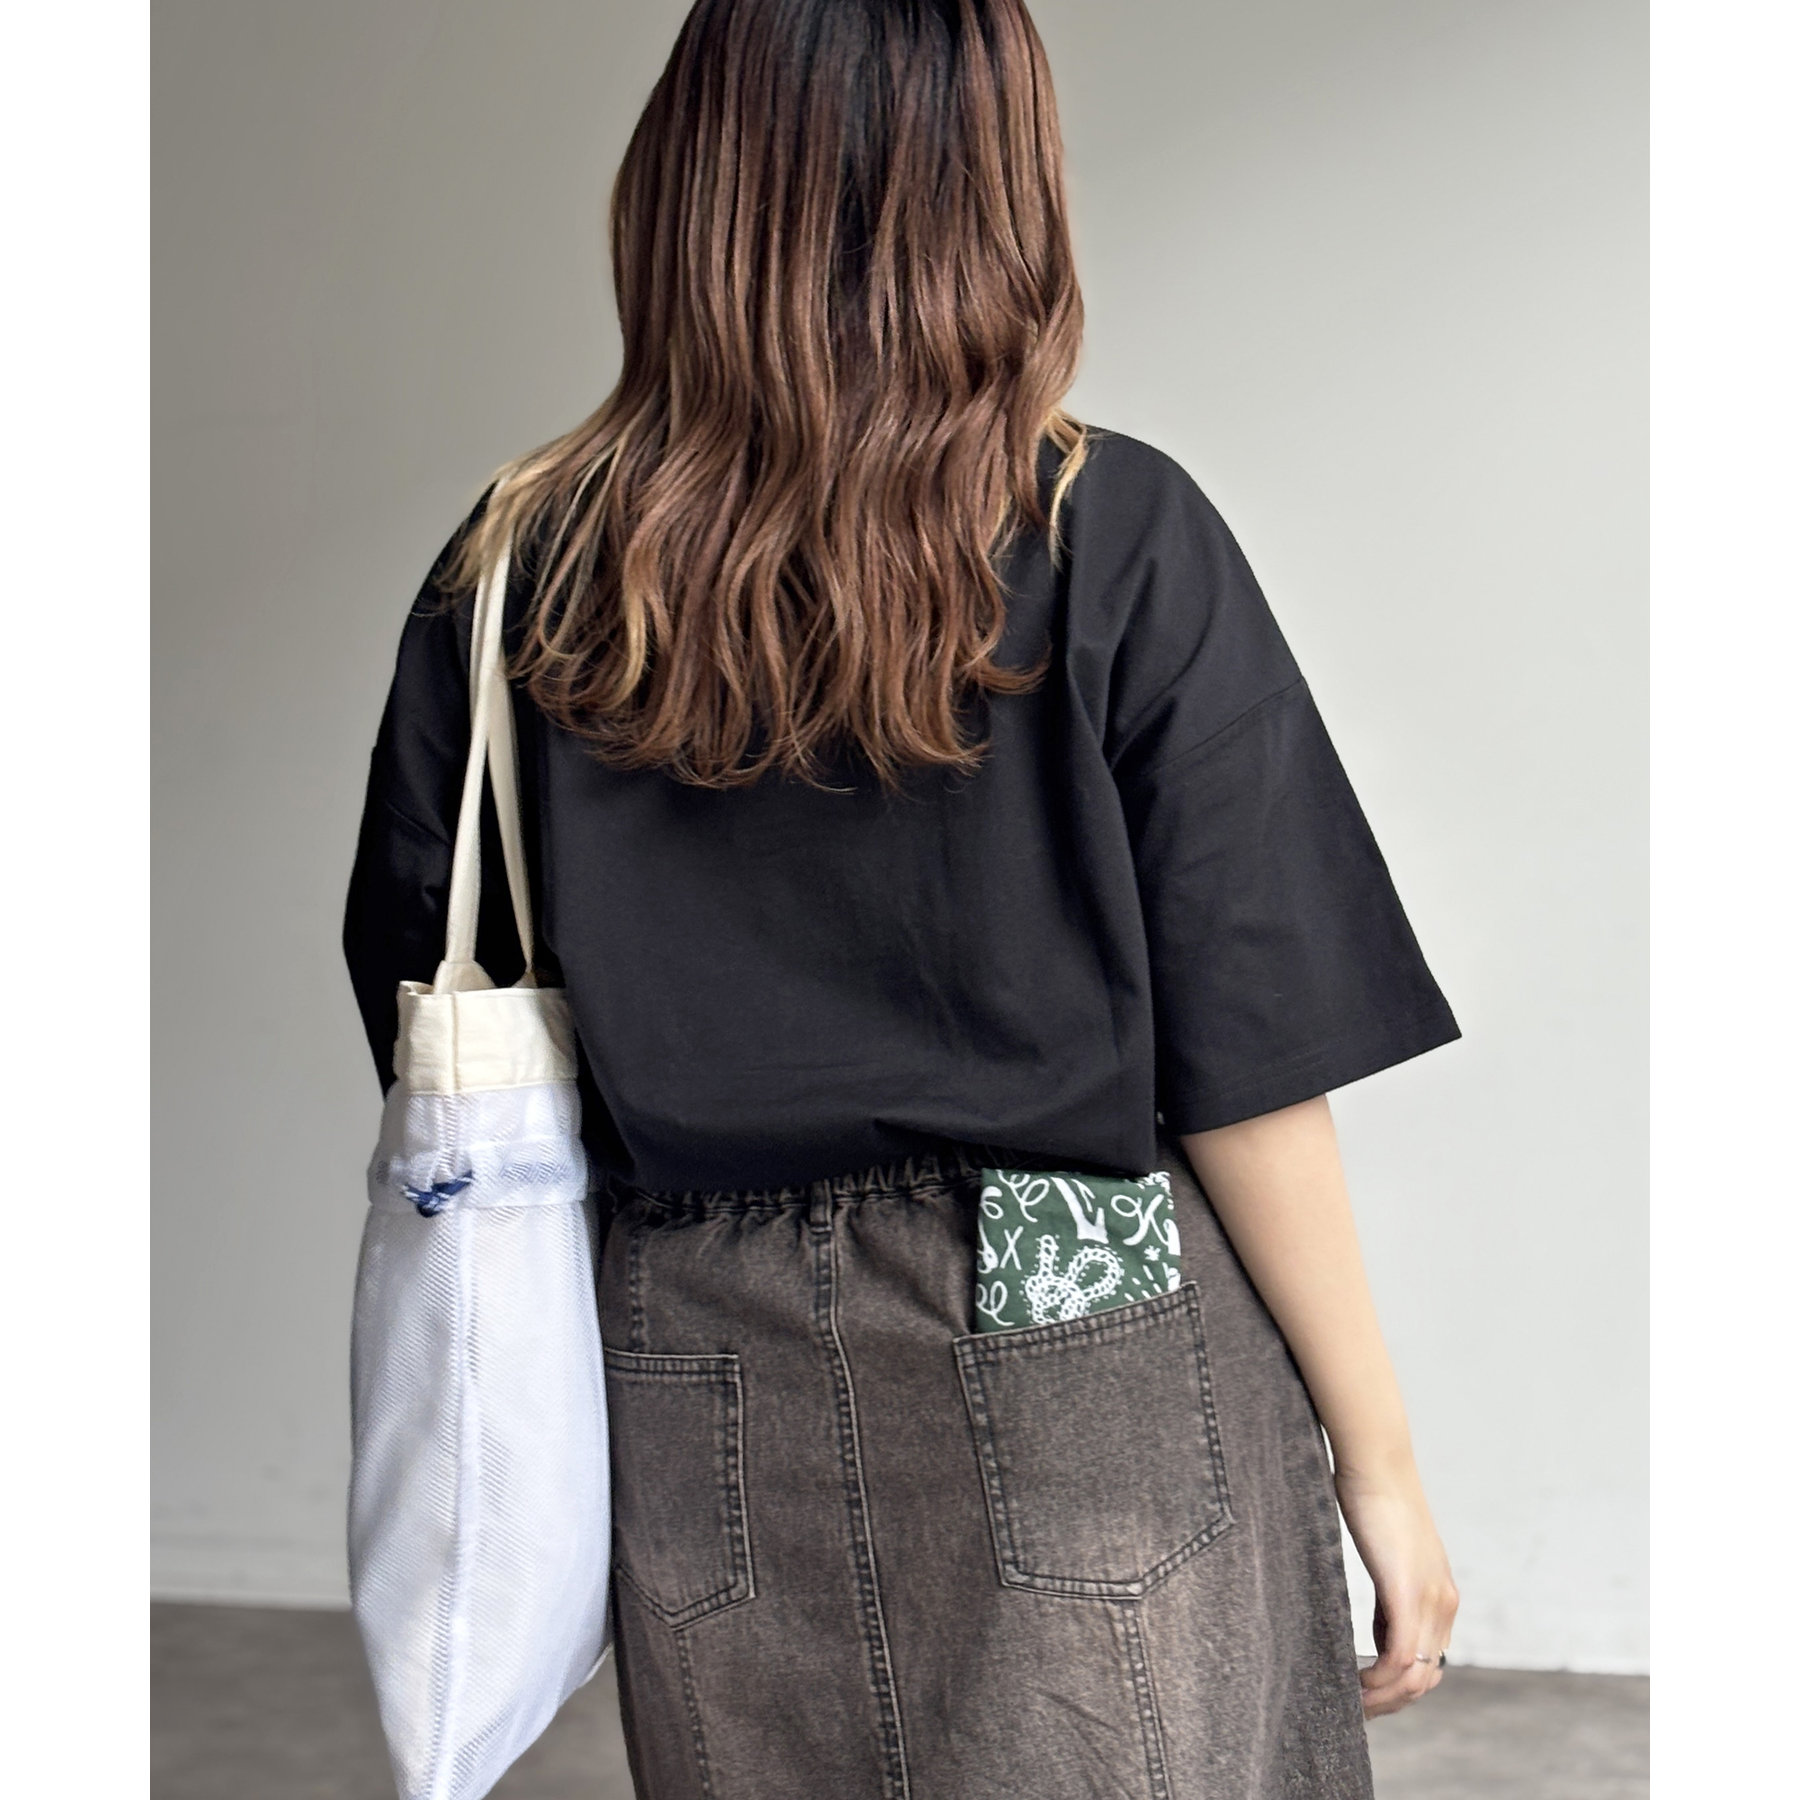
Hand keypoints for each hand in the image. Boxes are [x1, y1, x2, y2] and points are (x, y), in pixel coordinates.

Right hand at [1335, 1462, 1458, 1717]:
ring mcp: (1429, 1599)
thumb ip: (1392, 1598)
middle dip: (1392, 1702)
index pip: (1430, 1662)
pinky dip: (1378, 1680)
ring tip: (1353, 1701)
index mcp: (1442, 1596)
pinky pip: (1398, 1656)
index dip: (1400, 1688)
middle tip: (1357, 1707)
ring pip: (1415, 1676)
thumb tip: (1382, 1635)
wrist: (1376, 1462)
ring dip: (1383, 1698)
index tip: (1366, 1692)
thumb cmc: (1374, 1500)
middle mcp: (1445, 1603)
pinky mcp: (1406, 1591)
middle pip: (1426, 1679)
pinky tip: (1355, 1682)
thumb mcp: (1390, 1560)